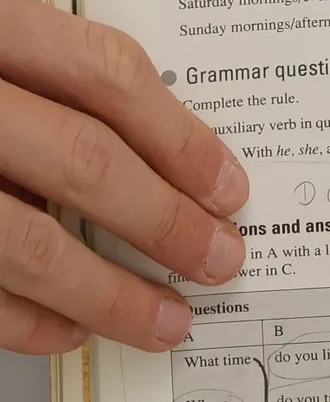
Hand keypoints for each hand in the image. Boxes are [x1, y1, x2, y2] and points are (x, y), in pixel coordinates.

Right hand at [0, 0, 248, 354]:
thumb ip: (45, 81)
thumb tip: (161, 158)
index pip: (102, 72)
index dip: (180, 136)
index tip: (230, 188)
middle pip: (80, 160)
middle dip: (166, 222)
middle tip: (220, 259)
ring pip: (27, 243)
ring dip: (110, 293)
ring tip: (165, 319)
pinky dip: (27, 321)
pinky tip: (70, 329)